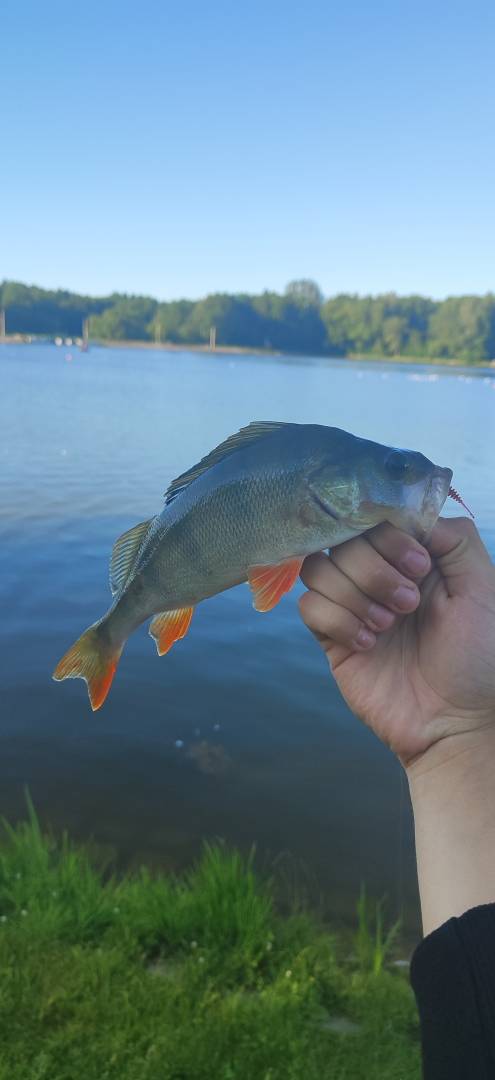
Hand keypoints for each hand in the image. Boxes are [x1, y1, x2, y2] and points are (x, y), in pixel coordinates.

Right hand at [299, 518, 494, 766]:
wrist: (455, 723)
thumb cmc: (477, 659)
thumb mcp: (482, 590)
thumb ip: (455, 540)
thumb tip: (411, 514)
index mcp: (413, 556)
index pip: (375, 516)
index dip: (388, 534)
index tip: (419, 566)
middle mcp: (378, 573)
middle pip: (342, 539)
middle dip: (374, 570)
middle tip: (409, 604)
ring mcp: (351, 603)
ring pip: (317, 568)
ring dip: (354, 594)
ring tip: (388, 626)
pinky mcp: (331, 637)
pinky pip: (309, 607)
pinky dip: (339, 622)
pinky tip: (369, 645)